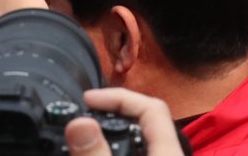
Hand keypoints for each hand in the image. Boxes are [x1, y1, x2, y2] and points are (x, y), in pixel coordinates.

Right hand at [64, 88, 184, 155]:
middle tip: (82, 114)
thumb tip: (79, 124)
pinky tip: (96, 153)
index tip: (89, 100)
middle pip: (144, 122)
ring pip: (140, 142)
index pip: (152, 109)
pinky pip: (136, 154)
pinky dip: (115, 150)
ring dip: (111, 133)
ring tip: (85, 134)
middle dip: (112, 112)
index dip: (118, 97)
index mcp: (168, 155)